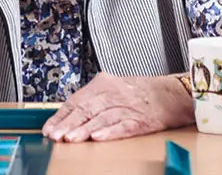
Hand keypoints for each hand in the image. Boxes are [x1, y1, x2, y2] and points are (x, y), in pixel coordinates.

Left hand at [42, 73, 191, 142]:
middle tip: (55, 135)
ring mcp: (128, 107)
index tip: (49, 127)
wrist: (172, 94)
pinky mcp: (141, 120)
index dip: (61, 115)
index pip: (77, 100)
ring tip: (71, 138)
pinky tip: (98, 137)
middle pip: (87, 108)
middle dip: (68, 123)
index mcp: (104, 84)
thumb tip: (67, 118)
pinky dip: (110, 132)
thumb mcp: (113, 88)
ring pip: (101, 117)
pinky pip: (123, 126)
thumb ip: (91, 101)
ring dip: (84, 129)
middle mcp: (115, 93)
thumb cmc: (141, 93)